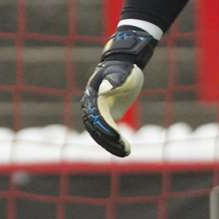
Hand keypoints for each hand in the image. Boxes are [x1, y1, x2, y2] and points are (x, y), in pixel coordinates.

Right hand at [79, 26, 157, 157]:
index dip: (105, 128)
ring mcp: (98, 113)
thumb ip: (115, 81)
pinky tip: (126, 150)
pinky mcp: (106, 117)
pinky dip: (114, 142)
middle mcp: (91, 107)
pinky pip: (106, 133)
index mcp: (93, 96)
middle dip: (109, 141)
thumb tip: (107, 89)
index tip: (117, 137)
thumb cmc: (124, 69)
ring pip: (99, 134)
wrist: (122, 65)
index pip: (96, 116)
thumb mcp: (123, 74)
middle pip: (95, 129)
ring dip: (111, 145)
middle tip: (124, 149)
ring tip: (127, 152)